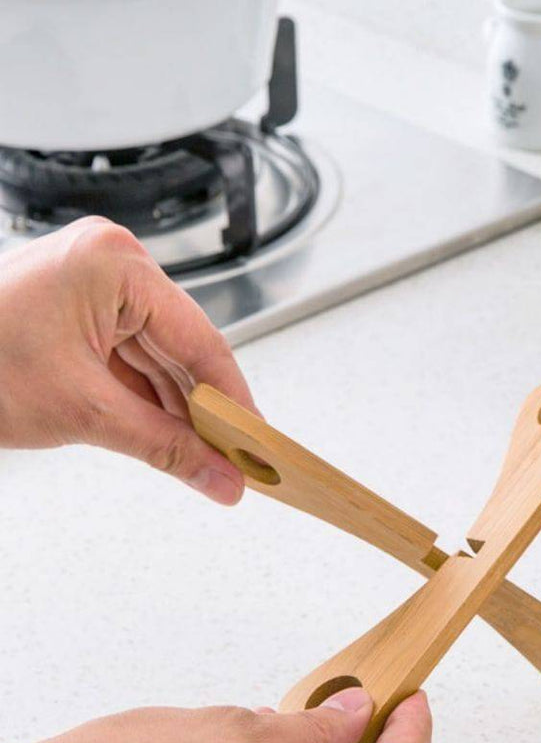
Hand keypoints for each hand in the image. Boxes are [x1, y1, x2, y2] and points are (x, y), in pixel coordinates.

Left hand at [0, 216, 254, 503]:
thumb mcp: (83, 412)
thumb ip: (165, 447)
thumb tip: (221, 478)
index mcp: (115, 265)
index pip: (201, 340)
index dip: (234, 400)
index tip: (257, 442)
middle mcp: (111, 263)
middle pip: (184, 348)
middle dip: (206, 410)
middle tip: (235, 459)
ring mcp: (94, 283)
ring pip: (161, 357)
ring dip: (179, 409)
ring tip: (205, 456)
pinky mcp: (81, 308)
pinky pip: (133, 357)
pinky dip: (150, 398)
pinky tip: (171, 433)